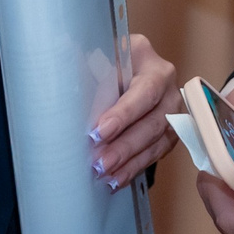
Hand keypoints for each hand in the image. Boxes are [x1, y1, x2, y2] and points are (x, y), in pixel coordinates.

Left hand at [87, 34, 176, 189]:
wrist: (124, 70)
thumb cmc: (108, 61)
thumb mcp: (101, 54)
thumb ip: (87, 62)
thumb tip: (61, 66)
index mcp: (153, 66)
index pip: (145, 92)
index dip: (124, 114)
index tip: (99, 131)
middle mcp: (168, 90)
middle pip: (152, 122)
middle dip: (124, 146)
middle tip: (99, 162)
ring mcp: (172, 113)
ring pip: (156, 143)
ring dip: (129, 162)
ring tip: (105, 174)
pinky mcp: (168, 133)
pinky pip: (154, 155)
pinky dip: (133, 168)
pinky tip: (116, 178)